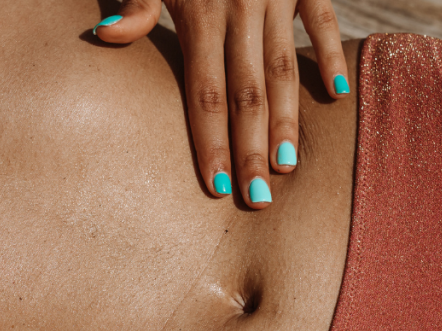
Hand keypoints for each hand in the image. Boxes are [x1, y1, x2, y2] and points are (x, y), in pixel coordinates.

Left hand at [93, 0, 348, 207]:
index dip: (211, 142)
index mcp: (200, 10)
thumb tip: (105, 37)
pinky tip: (336, 94)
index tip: (217, 188)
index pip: (205, 93)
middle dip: (252, 149)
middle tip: (258, 200)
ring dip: (289, 119)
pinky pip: (323, 20)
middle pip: (248, 93)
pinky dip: (331, 55)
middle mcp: (242, 8)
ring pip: (286, 67)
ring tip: (288, 166)